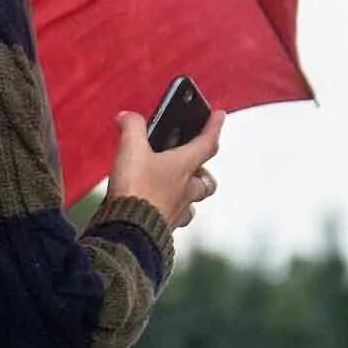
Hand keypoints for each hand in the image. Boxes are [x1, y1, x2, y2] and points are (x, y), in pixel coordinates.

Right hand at [106, 109, 224, 228]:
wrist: (129, 232)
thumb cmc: (137, 190)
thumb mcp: (131, 150)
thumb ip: (132, 128)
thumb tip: (128, 118)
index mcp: (184, 167)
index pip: (207, 143)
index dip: (214, 127)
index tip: (220, 116)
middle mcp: (186, 190)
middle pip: (207, 181)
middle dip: (203, 172)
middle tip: (195, 164)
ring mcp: (176, 211)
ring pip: (193, 203)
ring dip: (188, 194)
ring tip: (175, 188)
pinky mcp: (164, 228)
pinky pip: (175, 219)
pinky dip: (170, 211)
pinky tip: (156, 208)